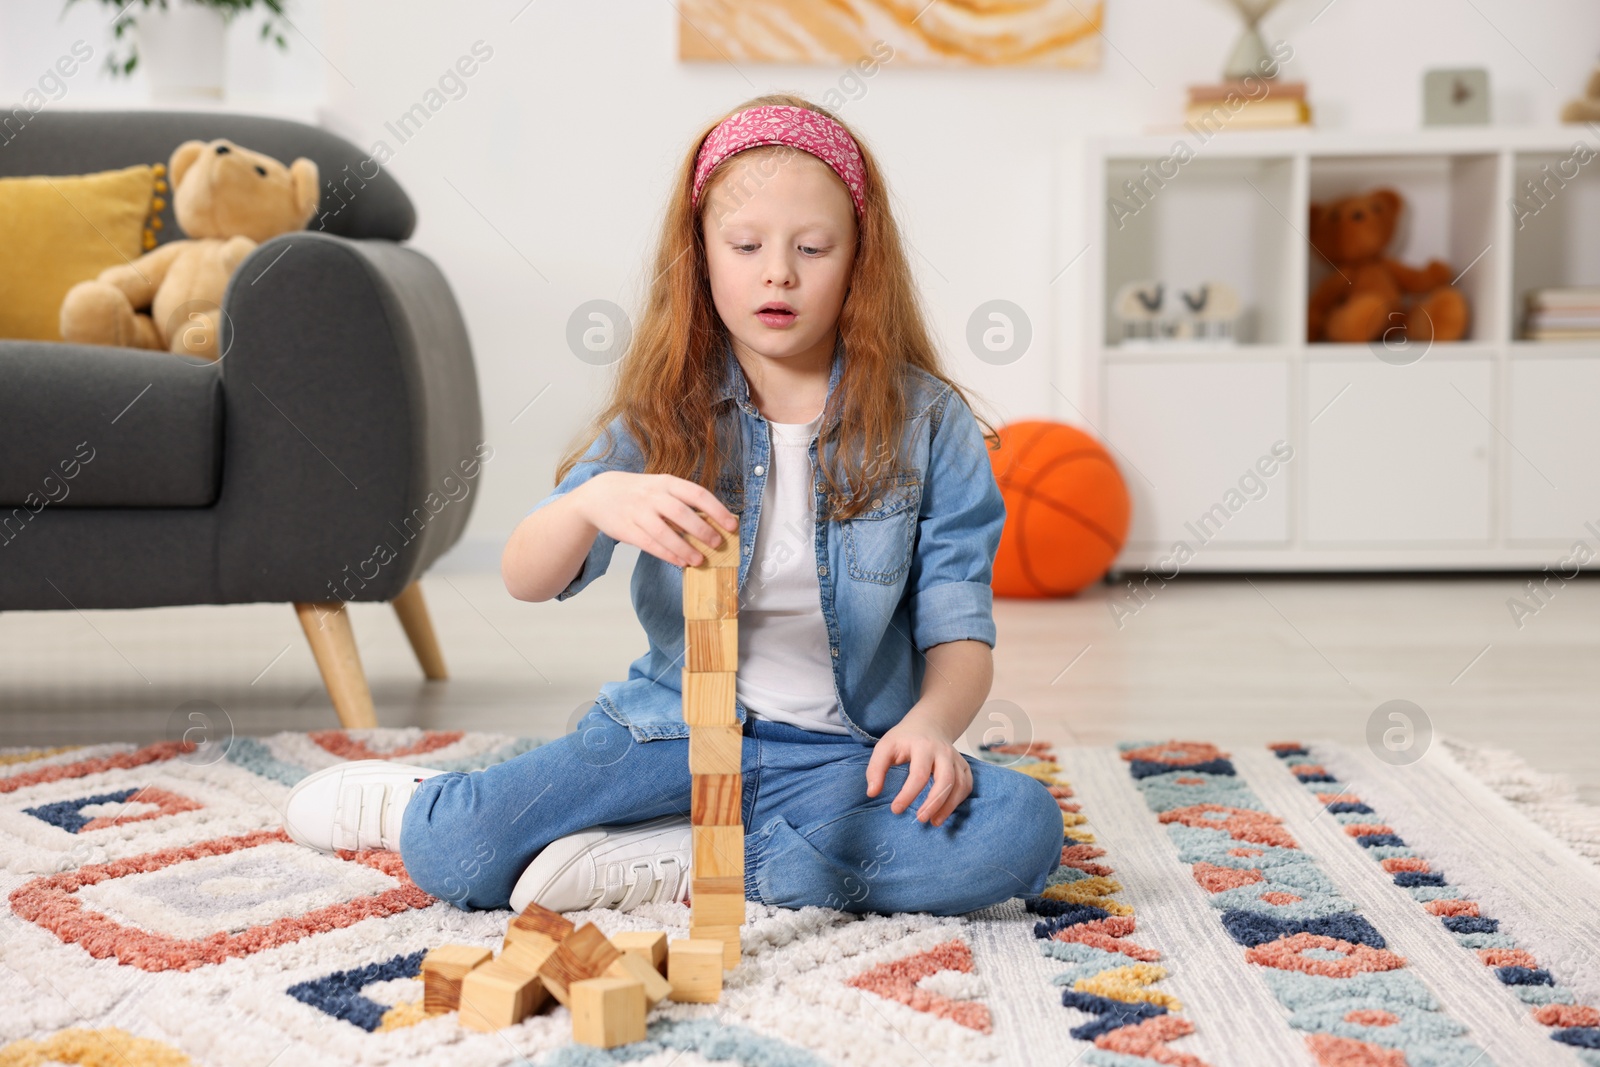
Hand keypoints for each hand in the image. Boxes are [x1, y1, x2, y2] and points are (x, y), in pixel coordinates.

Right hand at [573, 471, 737, 567]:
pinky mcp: (626, 529)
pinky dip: (667, 554)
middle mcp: (653, 495)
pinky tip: (679, 561)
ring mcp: (638, 512)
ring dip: (684, 548)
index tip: (732, 525)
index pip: (697, 494)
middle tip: (717, 544)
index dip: (717, 510)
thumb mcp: (661, 488)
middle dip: (702, 530)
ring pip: (664, 532)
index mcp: (667, 483)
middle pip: (681, 513)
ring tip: (699, 560)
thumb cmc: (639, 492)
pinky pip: (649, 544)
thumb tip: (712, 524)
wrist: (599, 494)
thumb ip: (683, 502)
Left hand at [865, 717, 972, 826]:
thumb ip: (876, 768)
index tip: (896, 809)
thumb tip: (872, 793)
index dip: (908, 794)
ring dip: (948, 807)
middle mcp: (943, 752)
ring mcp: (956, 759)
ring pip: (960, 785)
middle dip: (934, 803)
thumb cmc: (905, 738)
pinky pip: (967, 785)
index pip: (919, 774)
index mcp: (922, 746)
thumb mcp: (885, 747)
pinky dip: (959, 801)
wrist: (929, 724)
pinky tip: (945, 811)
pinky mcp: (963, 766)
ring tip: (934, 822)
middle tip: (920, 819)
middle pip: (946, 780)